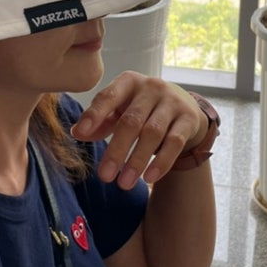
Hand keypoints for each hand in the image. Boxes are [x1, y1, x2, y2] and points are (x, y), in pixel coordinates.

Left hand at [70, 72, 207, 188]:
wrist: (183, 106)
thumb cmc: (141, 108)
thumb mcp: (119, 109)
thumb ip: (99, 121)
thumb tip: (76, 133)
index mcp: (128, 82)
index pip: (108, 96)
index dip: (94, 114)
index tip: (80, 133)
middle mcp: (151, 87)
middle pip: (131, 121)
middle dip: (116, 150)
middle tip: (104, 176)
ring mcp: (172, 102)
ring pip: (152, 133)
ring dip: (137, 161)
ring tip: (124, 184)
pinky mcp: (189, 118)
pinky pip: (174, 142)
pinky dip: (162, 162)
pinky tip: (149, 179)